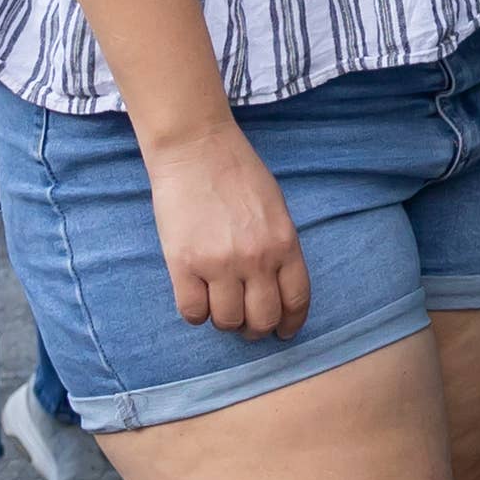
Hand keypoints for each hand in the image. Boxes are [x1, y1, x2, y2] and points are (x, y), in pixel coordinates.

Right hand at [146, 126, 308, 339]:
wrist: (196, 148)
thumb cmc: (237, 172)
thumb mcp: (276, 208)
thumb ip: (279, 247)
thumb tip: (276, 287)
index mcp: (284, 243)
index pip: (296, 300)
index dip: (290, 322)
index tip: (283, 330)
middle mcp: (256, 259)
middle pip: (262, 319)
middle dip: (256, 328)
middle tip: (246, 323)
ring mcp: (219, 264)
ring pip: (227, 321)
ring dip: (224, 320)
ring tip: (218, 304)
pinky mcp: (184, 264)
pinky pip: (192, 312)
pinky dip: (195, 312)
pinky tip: (195, 296)